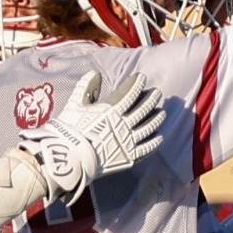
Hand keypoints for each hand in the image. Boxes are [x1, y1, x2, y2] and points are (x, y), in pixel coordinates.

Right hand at [17, 70, 164, 202]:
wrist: (71, 158)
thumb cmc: (71, 130)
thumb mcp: (75, 104)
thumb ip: (85, 87)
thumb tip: (95, 74)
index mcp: (112, 109)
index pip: (130, 92)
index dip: (137, 83)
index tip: (142, 77)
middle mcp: (124, 123)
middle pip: (143, 108)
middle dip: (152, 98)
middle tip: (157, 93)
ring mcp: (128, 141)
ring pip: (148, 127)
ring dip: (156, 118)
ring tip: (162, 112)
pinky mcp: (129, 157)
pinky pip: (146, 148)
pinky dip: (154, 142)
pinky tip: (159, 137)